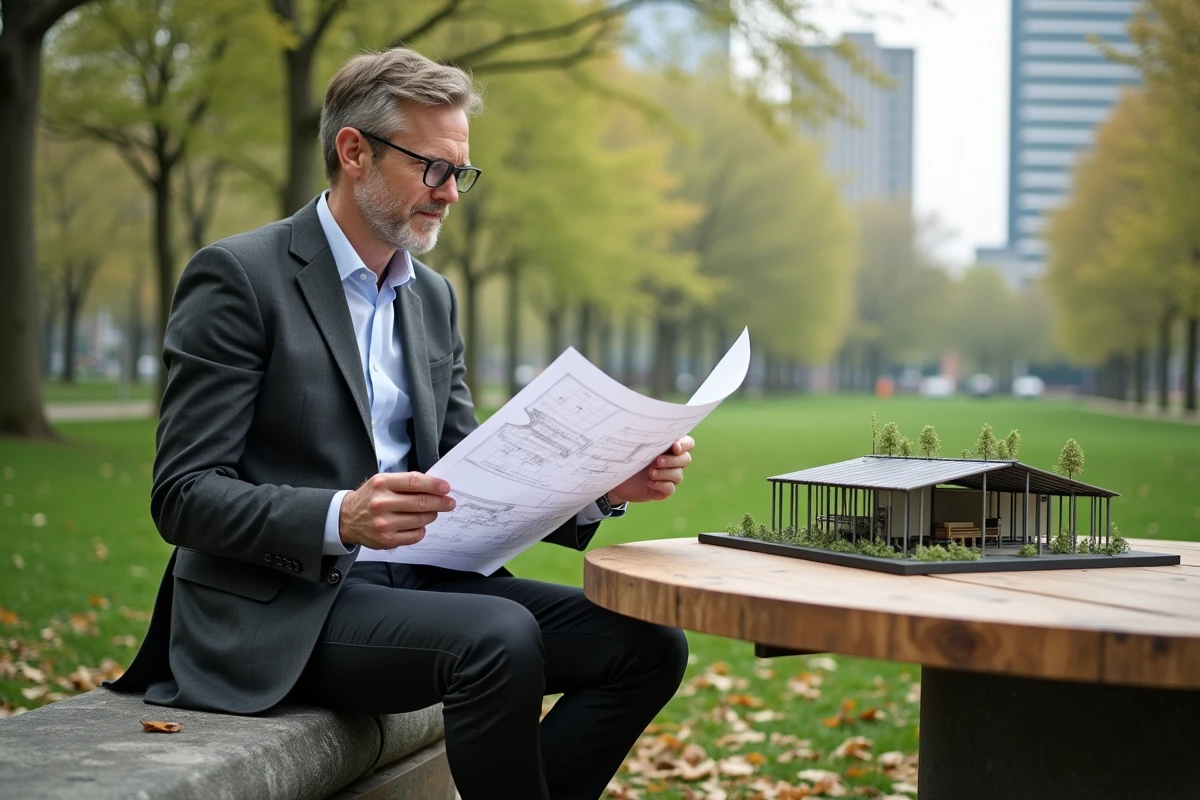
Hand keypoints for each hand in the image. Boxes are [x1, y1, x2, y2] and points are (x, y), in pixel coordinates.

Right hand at [339, 472, 454, 549]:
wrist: (346, 518)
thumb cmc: (370, 497)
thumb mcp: (382, 482)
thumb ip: (406, 482)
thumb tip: (434, 486)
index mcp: (382, 484)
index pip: (415, 482)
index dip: (434, 485)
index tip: (446, 488)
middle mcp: (382, 503)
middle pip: (421, 503)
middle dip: (440, 503)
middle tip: (449, 503)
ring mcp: (384, 524)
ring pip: (421, 520)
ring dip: (431, 515)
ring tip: (431, 512)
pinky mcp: (387, 540)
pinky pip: (415, 535)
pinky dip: (421, 529)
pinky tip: (418, 525)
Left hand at [608, 436, 694, 504]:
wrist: (619, 479)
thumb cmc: (629, 458)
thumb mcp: (636, 446)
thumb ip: (647, 438)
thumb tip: (646, 425)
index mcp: (670, 447)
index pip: (688, 443)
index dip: (685, 445)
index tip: (675, 447)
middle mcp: (673, 462)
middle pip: (685, 459)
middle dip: (672, 460)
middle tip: (657, 461)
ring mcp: (669, 477)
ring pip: (678, 475)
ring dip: (664, 473)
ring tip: (650, 473)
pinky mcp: (663, 490)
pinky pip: (670, 488)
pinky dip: (661, 485)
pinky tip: (650, 483)